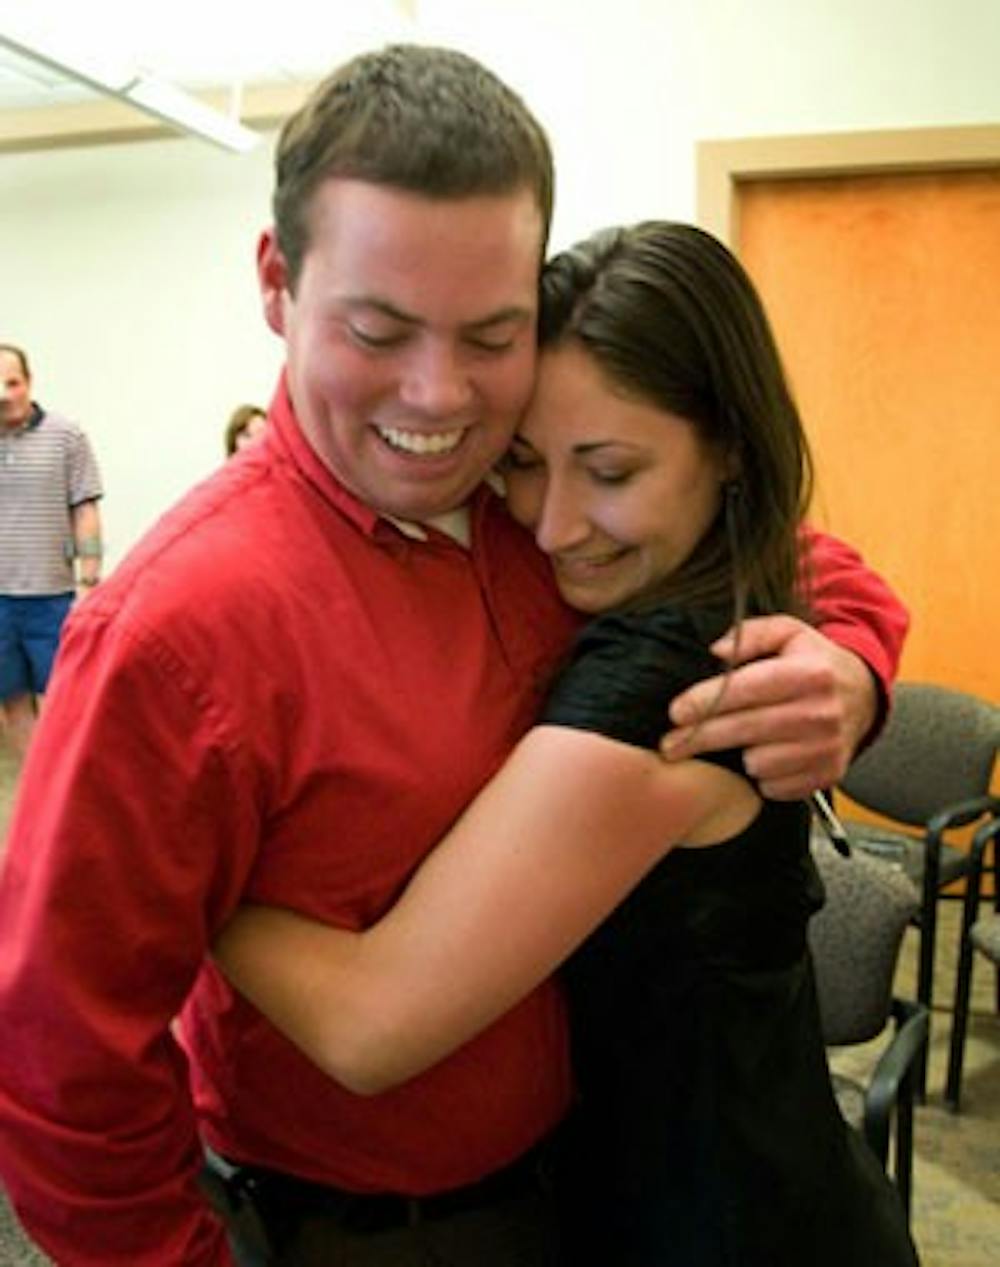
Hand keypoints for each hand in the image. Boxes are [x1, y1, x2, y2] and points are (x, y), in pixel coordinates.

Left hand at [662, 615, 876, 799]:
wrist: (863, 697)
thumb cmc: (813, 662)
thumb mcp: (788, 632)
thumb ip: (751, 634)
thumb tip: (717, 652)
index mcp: (810, 674)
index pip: (747, 690)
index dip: (705, 702)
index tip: (675, 713)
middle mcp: (821, 713)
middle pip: (744, 730)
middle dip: (699, 738)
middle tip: (670, 744)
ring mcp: (827, 748)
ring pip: (757, 763)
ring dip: (740, 753)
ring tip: (740, 738)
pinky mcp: (827, 775)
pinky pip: (774, 786)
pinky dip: (762, 774)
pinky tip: (764, 754)